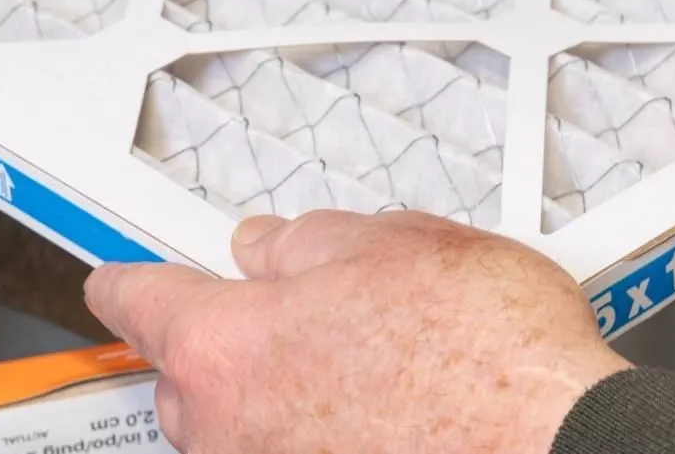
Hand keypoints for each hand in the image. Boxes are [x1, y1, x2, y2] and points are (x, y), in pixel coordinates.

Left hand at [84, 210, 629, 453]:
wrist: (558, 443)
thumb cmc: (490, 359)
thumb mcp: (396, 244)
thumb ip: (308, 241)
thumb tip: (274, 245)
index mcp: (225, 346)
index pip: (136, 302)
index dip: (127, 280)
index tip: (116, 281)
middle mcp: (229, 431)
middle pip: (192, 376)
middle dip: (234, 343)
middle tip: (306, 314)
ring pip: (248, 428)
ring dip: (286, 397)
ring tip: (380, 367)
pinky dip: (326, 437)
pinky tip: (396, 414)